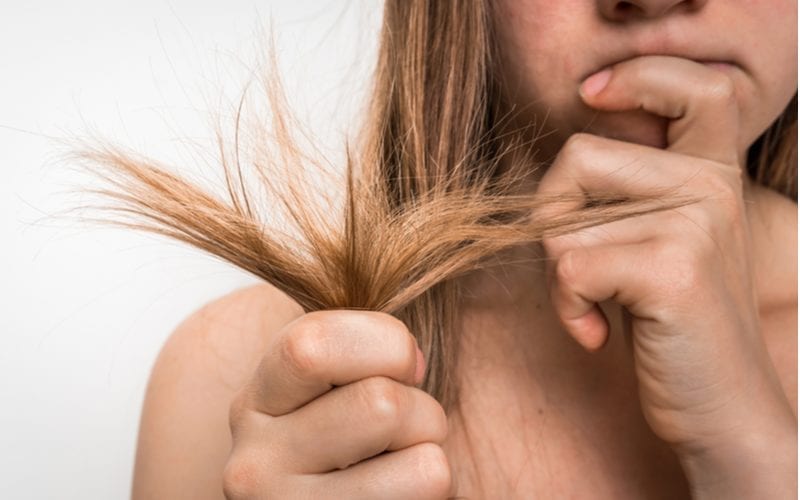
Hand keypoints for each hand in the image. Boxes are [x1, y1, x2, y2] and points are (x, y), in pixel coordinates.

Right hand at [222, 310, 451, 498]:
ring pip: (421, 461)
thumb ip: (355, 342)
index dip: (386, 344)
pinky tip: (398, 495)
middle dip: (423, 408)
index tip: (407, 362)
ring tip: (404, 465)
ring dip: (434, 453)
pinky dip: (437, 491)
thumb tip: (433, 252)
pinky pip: (429, 490)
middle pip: (383, 406)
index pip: (315, 346)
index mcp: (259, 396)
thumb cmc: (345, 443)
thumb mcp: (330, 387)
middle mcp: (253, 458)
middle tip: (410, 426)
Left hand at [537, 56, 795, 491]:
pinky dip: (567, 308)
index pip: (696, 89)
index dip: (640, 77)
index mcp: (713, 175)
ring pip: (562, 222)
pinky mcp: (671, 268)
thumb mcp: (662, 247)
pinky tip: (599, 333)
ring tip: (598, 308)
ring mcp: (696, 222)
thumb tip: (554, 175)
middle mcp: (710, 186)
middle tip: (578, 270)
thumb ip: (629, 199)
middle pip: (577, 157)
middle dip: (552, 217)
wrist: (722, 409)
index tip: (593, 95)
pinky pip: (568, 267)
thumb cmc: (673, 328)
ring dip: (559, 277)